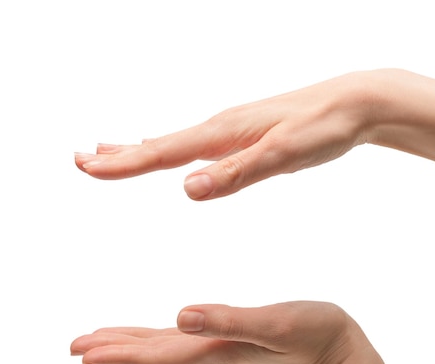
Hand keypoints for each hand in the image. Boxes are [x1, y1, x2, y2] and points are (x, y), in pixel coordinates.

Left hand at [70, 301, 407, 363]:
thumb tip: (179, 314)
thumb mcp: (275, 323)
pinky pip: (186, 343)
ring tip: (102, 344)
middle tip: (76, 348)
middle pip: (154, 355)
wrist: (342, 351)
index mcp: (218, 348)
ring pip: (166, 350)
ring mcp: (223, 349)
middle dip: (114, 351)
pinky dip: (160, 339)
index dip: (118, 353)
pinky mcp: (234, 341)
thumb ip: (228, 321)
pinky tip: (158, 334)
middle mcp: (214, 352)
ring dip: (131, 346)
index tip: (81, 353)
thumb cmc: (315, 332)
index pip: (158, 354)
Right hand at [74, 72, 378, 199]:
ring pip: (175, 143)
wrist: (354, 104)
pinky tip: (171, 150)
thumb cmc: (322, 129)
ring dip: (139, 151)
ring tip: (111, 153)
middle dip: (119, 156)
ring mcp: (232, 129)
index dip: (123, 164)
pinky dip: (171, 148)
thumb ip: (236, 174)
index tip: (86, 168)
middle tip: (80, 160)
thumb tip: (187, 189)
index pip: (163, 153)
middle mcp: (221, 128)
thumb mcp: (282, 156)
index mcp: (224, 134)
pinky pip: (196, 143)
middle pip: (159, 145)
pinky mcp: (245, 134)